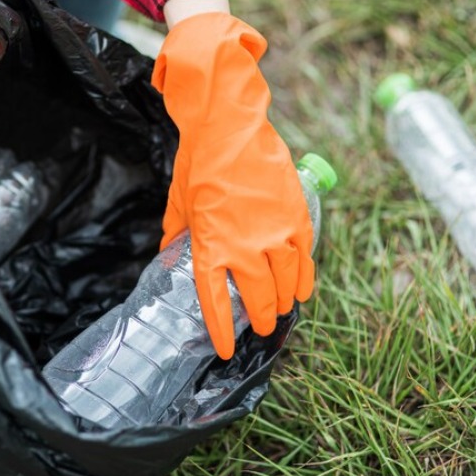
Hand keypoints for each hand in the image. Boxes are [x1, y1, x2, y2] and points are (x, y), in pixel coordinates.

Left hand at [151, 12, 314, 359]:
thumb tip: (169, 255)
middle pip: (257, 298)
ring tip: (281, 311)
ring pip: (286, 282)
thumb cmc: (197, 162)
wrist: (229, 125)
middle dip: (259, 318)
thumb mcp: (178, 203)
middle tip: (262, 327)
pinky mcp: (297, 216)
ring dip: (283, 301)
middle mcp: (246, 247)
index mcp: (211, 246)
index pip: (215, 302)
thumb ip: (175, 235)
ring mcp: (275, 233)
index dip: (221, 330)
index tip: (224, 350)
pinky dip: (305, 277)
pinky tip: (303, 289)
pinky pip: (306, 258)